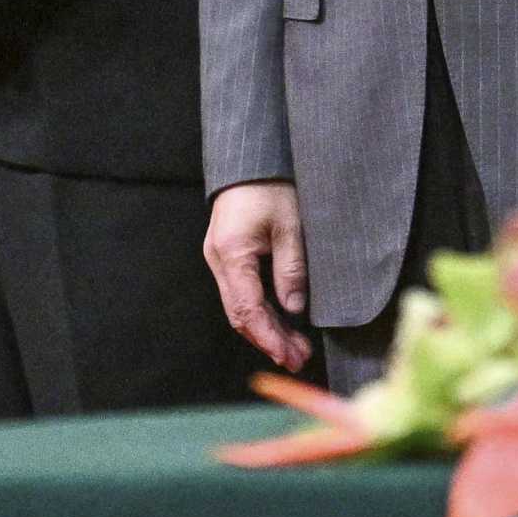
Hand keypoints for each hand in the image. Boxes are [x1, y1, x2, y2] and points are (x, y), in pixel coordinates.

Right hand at [203, 181, 312, 373]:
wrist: (251, 159)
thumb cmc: (272, 185)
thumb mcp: (291, 226)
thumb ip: (291, 269)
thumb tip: (294, 309)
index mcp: (231, 253)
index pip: (248, 309)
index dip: (269, 337)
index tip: (290, 356)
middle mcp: (218, 259)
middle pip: (240, 313)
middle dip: (269, 339)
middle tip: (299, 358)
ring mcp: (219, 257)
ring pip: (240, 306)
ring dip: (266, 328)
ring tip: (295, 347)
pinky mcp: (227, 254)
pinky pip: (241, 292)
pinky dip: (261, 311)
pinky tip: (281, 321)